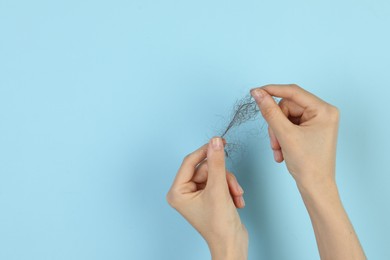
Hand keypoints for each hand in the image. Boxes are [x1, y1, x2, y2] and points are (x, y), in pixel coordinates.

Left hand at [166, 137, 247, 259]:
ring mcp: (196, 195)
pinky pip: (219, 182)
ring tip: (235, 196)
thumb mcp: (218, 188)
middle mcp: (184, 192)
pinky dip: (230, 189)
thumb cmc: (219, 225)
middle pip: (205, 168)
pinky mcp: (208, 197)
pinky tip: (236, 201)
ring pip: (215, 175)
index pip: (189, 162)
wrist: (233, 244)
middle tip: (231, 186)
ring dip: (228, 184)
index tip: (218, 142)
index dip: (205, 151)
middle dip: (222, 176)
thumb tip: (215, 142)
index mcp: (177, 191)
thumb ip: (217, 163)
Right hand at [251, 84, 365, 259]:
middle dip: (276, 124)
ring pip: (285, 117)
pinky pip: (288, 125)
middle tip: (274, 142)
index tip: (255, 91)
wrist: (315, 187)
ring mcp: (317, 121)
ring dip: (277, 133)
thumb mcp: (285, 135)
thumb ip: (270, 111)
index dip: (272, 90)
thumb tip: (258, 93)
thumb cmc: (308, 164)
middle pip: (287, 106)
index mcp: (324, 110)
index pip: (293, 92)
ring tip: (279, 150)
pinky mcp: (310, 129)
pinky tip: (282, 152)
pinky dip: (281, 137)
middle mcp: (323, 112)